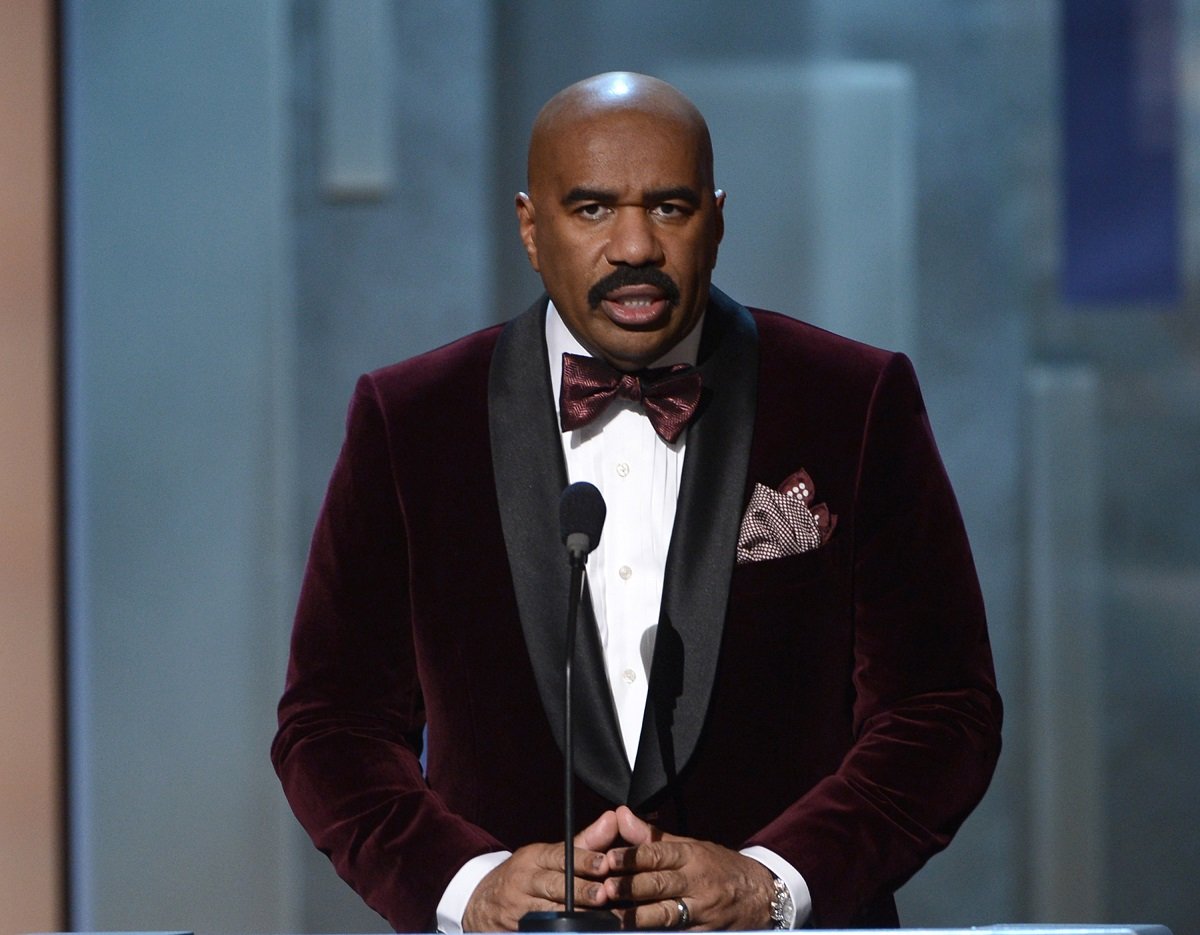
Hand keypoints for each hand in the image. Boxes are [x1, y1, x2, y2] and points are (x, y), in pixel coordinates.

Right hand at [462, 810, 619, 931]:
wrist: (481, 904)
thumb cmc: (525, 876)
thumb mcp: (549, 856)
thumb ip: (585, 842)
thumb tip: (613, 818)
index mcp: (534, 858)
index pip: (560, 856)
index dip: (583, 860)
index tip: (604, 864)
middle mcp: (523, 881)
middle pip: (554, 885)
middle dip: (580, 891)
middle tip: (603, 894)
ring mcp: (517, 909)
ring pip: (549, 912)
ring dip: (575, 917)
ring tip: (598, 919)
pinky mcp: (516, 931)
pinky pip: (538, 931)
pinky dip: (558, 932)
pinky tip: (578, 932)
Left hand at [603, 806, 775, 929]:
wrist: (762, 895)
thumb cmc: (719, 867)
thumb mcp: (690, 846)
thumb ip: (651, 837)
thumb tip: (621, 814)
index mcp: (691, 856)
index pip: (658, 854)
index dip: (632, 856)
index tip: (609, 858)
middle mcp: (696, 883)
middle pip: (660, 885)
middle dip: (631, 887)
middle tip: (606, 888)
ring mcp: (701, 911)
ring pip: (666, 915)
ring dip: (639, 917)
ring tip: (615, 918)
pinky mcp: (703, 933)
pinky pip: (678, 934)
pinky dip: (657, 934)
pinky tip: (638, 934)